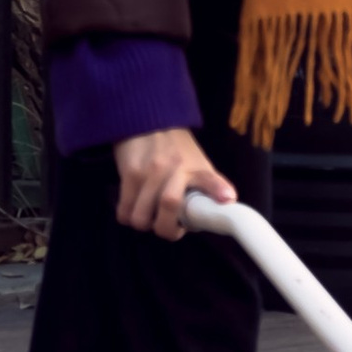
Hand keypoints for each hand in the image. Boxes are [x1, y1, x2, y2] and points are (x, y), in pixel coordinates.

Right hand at [114, 127, 236, 238]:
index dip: (217, 190)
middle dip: (166, 229)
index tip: (226, 198)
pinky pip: (125, 210)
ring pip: (142, 216)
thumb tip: (223, 205)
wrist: (149, 122)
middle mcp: (175, 168)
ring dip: (144, 223)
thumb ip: (208, 187)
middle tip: (166, 225)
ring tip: (148, 215)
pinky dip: (128, 216)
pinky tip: (134, 207)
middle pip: (169, 205)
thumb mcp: (198, 164)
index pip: (210, 179)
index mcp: (196, 169)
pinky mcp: (130, 173)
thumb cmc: (177, 149)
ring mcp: (150, 171)